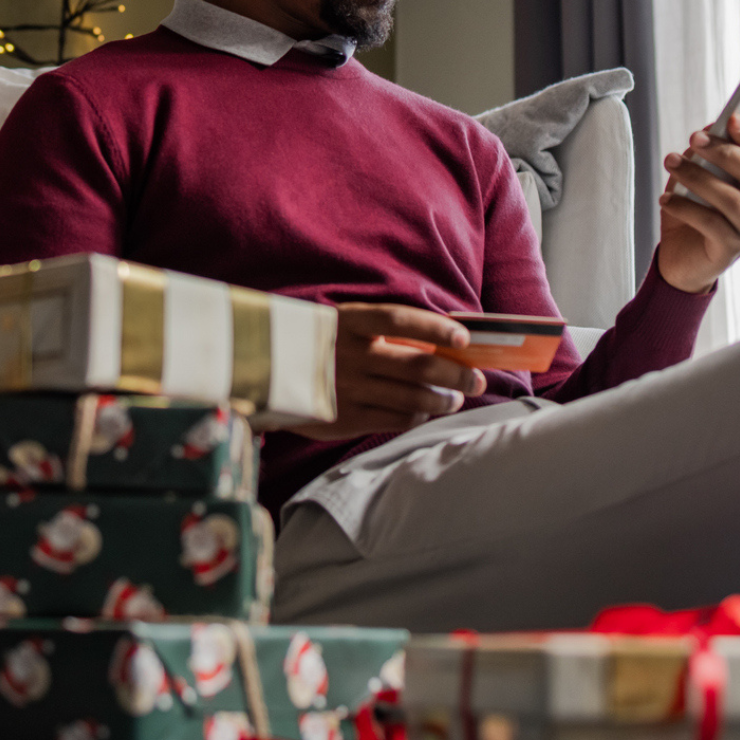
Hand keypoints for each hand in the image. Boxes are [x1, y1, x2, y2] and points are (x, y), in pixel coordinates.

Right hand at [283, 303, 489, 441]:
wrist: (262, 375)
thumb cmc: (318, 344)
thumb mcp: (342, 325)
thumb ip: (383, 332)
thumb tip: (440, 341)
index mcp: (348, 322)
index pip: (399, 320)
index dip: (435, 327)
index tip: (464, 338)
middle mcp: (349, 355)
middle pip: (416, 364)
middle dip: (456, 374)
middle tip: (477, 380)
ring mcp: (347, 389)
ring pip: (411, 397)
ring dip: (442, 400)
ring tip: (454, 399)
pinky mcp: (344, 418)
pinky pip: (394, 420)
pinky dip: (417, 417)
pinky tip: (424, 413)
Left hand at [656, 113, 739, 293]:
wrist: (681, 262)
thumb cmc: (693, 215)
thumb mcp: (698, 180)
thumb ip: (707, 157)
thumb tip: (708, 130)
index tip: (732, 117)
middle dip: (725, 153)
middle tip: (695, 139)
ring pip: (732, 199)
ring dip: (698, 177)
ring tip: (671, 162)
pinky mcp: (731, 250)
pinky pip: (710, 223)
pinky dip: (685, 207)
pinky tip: (665, 199)